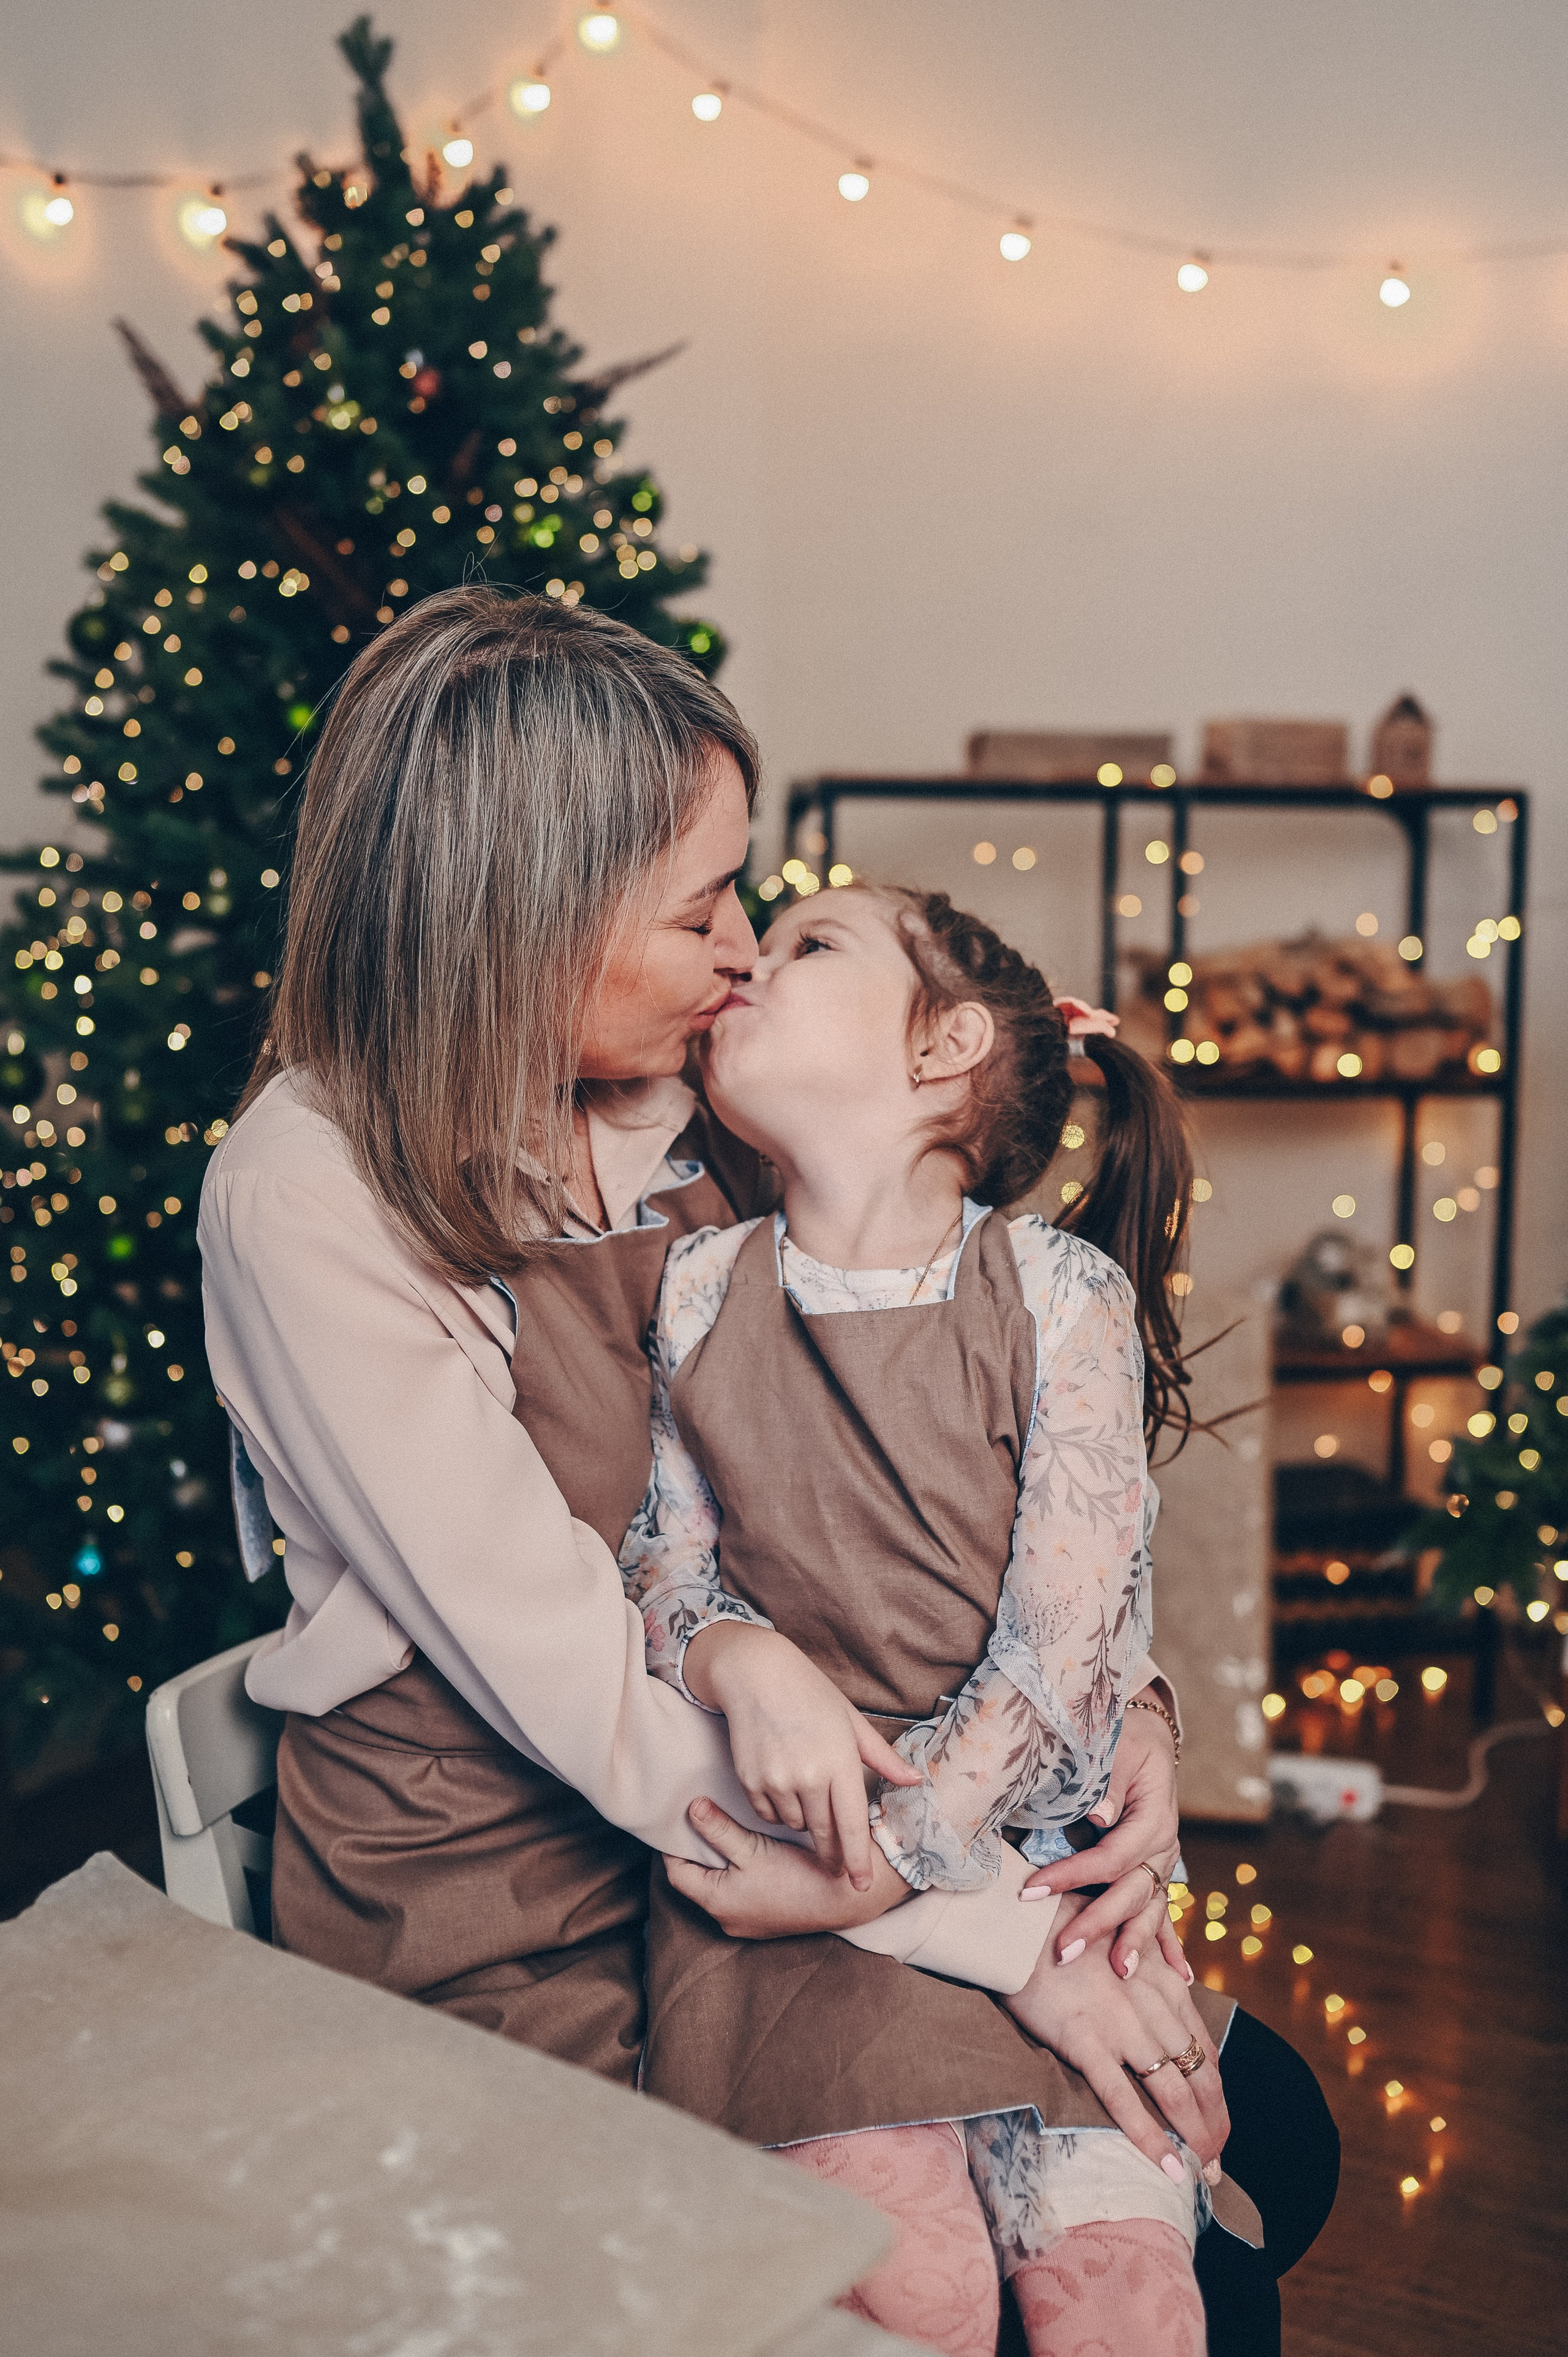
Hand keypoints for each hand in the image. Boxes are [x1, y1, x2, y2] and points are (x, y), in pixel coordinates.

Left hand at [666, 1796, 914, 1938]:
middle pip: (698, 1880)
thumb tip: (691, 1808)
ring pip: (721, 1885)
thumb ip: (719, 1829)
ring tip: (722, 1829)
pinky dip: (738, 1871)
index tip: (677, 1819)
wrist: (845, 1896)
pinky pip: (741, 1892)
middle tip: (698, 1818)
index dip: (675, 1845)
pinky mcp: (767, 1917)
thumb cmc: (798, 1875)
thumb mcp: (753, 1848)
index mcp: (718, 1904)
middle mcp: (729, 1919)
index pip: (677, 1873)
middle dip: (697, 1851)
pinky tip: (749, 1848)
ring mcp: (749, 1920)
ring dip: (719, 1860)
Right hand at [682, 1622, 921, 1890]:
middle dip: (832, 1855)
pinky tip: (782, 1784)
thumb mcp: (851, 1721)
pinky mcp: (750, 1780)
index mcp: (840, 1761)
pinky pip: (768, 1814)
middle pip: (824, 1833)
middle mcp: (809, 1776)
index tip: (861, 1884)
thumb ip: (882, 1757)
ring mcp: (777, 1780)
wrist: (755, 1674)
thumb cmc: (810, 1693)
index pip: (851, 1824)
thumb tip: (914, 1781)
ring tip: (806, 1791)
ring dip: (804, 1820)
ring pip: (795, 1824)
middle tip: (838, 1869)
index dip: (857, 1859)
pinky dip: (777, 1809)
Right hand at [1004, 1902, 1227, 2178]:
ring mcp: (1122, 2026)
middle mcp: (1154, 2006)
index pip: (1205, 2049)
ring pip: (1174, 2092)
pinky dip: (1152, 2139)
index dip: (1216, 2092)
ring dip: (1196, 2136)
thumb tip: (1179, 1982)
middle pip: (1200, 2076)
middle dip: (1214, 2123)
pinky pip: (1124, 2100)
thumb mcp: (1126, 1939)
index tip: (1218, 2122)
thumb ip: (1154, 1967)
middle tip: (1217, 2161)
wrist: (1021, 1921)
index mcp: (1164, 1982)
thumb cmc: (1067, 1928)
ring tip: (1205, 2172)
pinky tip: (1170, 2167)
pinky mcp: (1086, 2041)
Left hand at [1021, 1697, 1184, 1975]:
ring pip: (1151, 1909)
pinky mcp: (1158, 1869)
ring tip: (1119, 1974)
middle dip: (1098, 1924)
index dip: (1073, 1877)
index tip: (1031, 1891)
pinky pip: (1165, 1911)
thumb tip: (1098, 1816)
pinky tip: (1180, 1978)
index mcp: (1155, 1817)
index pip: (1112, 1857)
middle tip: (1062, 1952)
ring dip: (1134, 1943)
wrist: (1148, 1734)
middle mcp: (1165, 1845)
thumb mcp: (1116, 1749)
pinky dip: (1170, 1944)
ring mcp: (1164, 1861)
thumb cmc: (1125, 1738)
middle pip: (1132, 1892)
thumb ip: (1108, 1783)